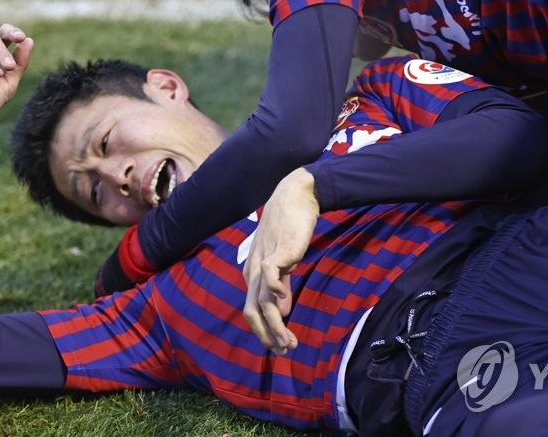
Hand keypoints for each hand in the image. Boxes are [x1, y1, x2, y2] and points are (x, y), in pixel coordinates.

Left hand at [242, 168, 319, 354]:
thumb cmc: (289, 227)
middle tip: (283, 351)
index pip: (253, 310)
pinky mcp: (279, 251)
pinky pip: (270, 274)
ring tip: (288, 341)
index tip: (281, 347)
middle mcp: (254, 271)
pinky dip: (275, 291)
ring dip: (274, 325)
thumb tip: (281, 311)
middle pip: (252, 311)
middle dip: (266, 335)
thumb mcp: (284, 261)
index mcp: (253, 274)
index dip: (264, 332)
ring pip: (262, 301)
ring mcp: (265, 261)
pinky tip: (285, 302)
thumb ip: (282, 285)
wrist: (295, 197)